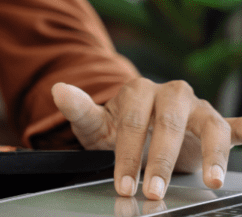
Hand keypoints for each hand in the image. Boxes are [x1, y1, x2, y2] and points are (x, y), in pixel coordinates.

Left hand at [52, 80, 241, 199]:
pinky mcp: (217, 123)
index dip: (128, 155)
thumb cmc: (116, 128)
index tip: (124, 184)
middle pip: (170, 126)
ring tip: (210, 180)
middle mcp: (172, 94)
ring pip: (210, 127)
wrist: (138, 130)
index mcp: (139, 90)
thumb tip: (58, 90)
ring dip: (211, 155)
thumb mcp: (95, 124)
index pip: (134, 123)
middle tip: (154, 191)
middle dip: (161, 161)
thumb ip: (79, 109)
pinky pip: (235, 127)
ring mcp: (197, 108)